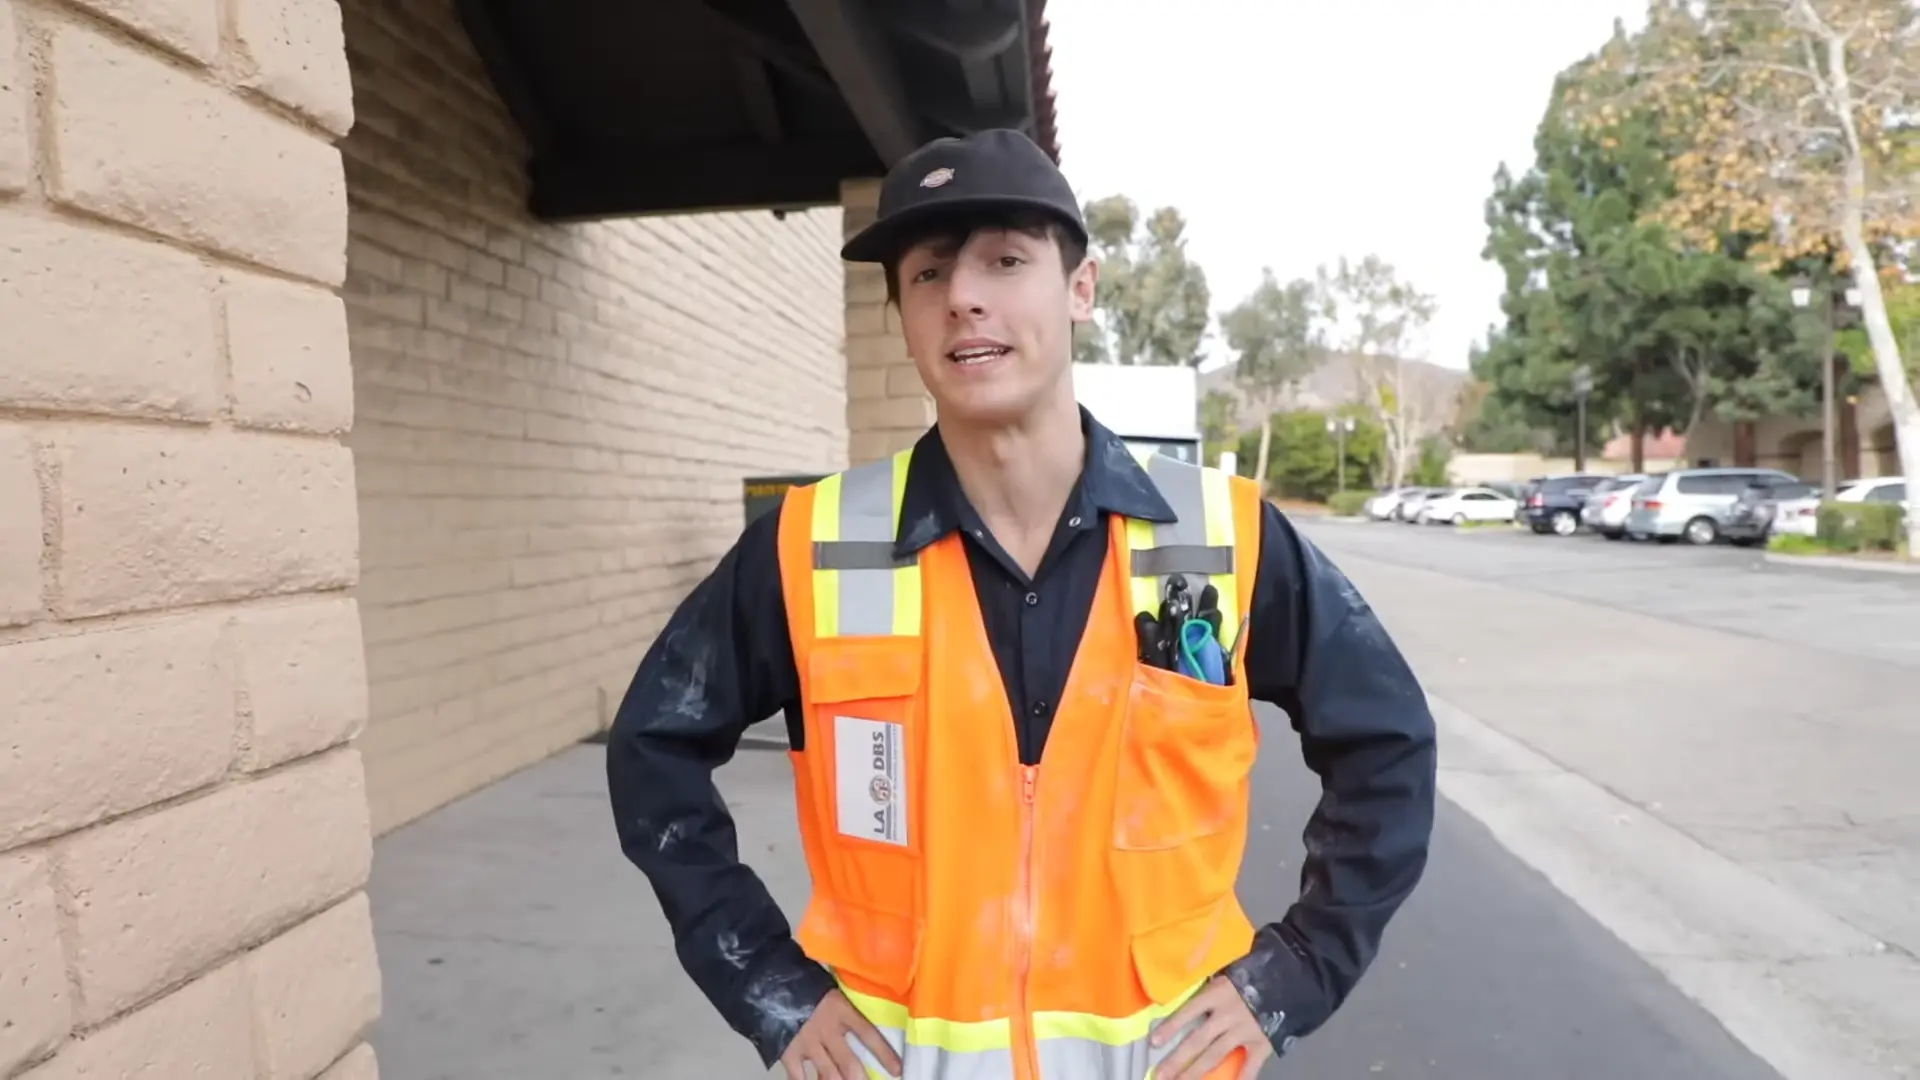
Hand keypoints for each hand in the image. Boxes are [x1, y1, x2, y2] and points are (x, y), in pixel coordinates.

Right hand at [778, 989, 902, 1079]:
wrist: (767, 979)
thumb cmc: (803, 980)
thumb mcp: (829, 989)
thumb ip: (841, 1007)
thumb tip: (853, 1023)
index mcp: (841, 1010)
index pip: (869, 1034)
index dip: (884, 1054)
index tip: (898, 1070)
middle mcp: (828, 1030)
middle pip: (850, 1063)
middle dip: (860, 1079)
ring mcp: (807, 1043)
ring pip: (828, 1074)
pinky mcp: (788, 1051)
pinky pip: (799, 1077)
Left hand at [1150, 976, 1275, 1079]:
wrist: (1290, 977)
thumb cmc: (1253, 971)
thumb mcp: (1226, 970)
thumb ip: (1208, 980)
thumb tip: (1183, 979)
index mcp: (1216, 993)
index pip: (1188, 1012)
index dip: (1170, 1027)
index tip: (1154, 1043)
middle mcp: (1227, 1015)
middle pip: (1197, 1041)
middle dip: (1177, 1060)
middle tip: (1159, 1075)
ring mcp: (1245, 1031)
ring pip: (1215, 1055)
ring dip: (1195, 1072)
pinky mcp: (1262, 1043)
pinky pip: (1250, 1065)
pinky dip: (1242, 1078)